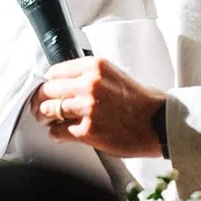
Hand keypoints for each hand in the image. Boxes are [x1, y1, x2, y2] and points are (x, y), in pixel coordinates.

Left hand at [31, 57, 166, 158]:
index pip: (55, 71)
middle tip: (42, 107)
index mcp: (95, 66)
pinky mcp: (88, 131)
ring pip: (49, 110)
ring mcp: (87, 108)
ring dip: (46, 117)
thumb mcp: (114, 75)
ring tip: (49, 120)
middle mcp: (89, 84)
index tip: (48, 89)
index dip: (49, 82)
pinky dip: (56, 134)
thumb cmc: (141, 101)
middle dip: (42, 100)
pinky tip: (62, 134)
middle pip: (48, 90)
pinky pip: (57, 132)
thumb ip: (90, 75)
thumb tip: (63, 83)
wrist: (159, 123)